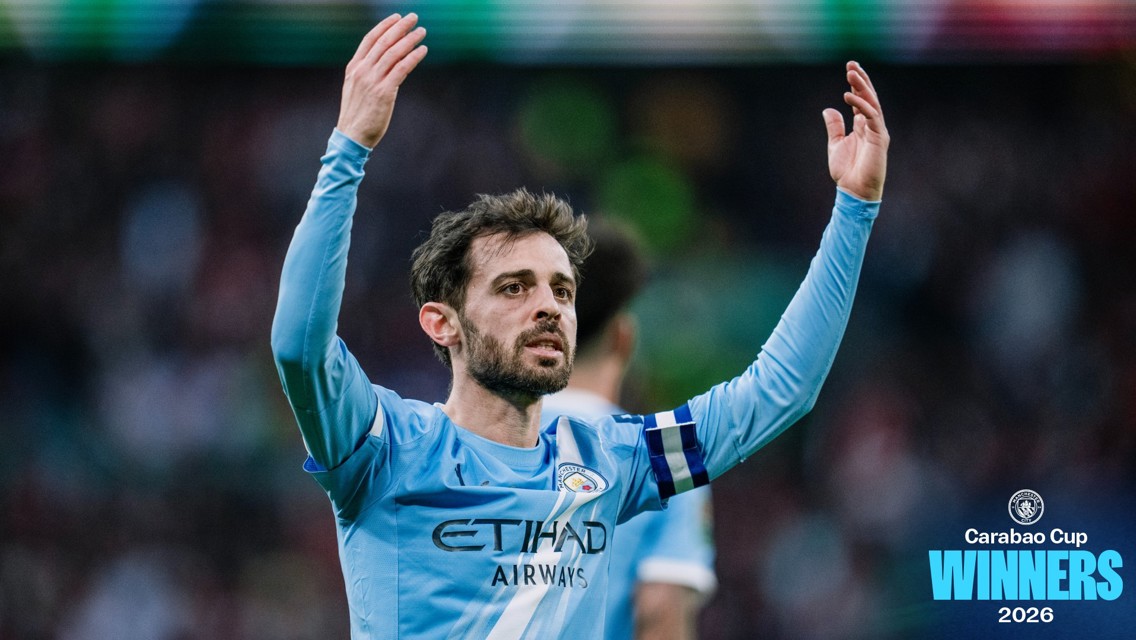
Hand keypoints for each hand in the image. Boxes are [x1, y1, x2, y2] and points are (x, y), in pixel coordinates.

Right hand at [336, 14, 427, 147]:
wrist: (352, 136)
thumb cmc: (357, 115)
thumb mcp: (356, 89)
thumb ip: (367, 74)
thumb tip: (385, 64)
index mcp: (354, 68)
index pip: (370, 40)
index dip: (384, 26)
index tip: (397, 18)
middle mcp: (362, 70)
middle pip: (384, 42)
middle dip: (400, 27)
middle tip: (414, 18)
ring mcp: (372, 80)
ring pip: (394, 53)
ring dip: (410, 40)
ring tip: (421, 32)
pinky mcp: (384, 92)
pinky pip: (402, 69)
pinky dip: (413, 57)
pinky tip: (422, 50)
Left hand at [823, 61, 888, 200]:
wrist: (854, 191)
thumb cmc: (847, 172)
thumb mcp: (835, 145)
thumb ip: (834, 127)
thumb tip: (828, 109)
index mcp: (863, 126)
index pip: (861, 100)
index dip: (856, 84)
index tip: (850, 68)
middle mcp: (872, 125)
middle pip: (869, 97)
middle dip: (861, 79)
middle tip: (851, 63)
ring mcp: (877, 131)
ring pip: (872, 102)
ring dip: (862, 87)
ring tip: (851, 72)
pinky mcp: (879, 138)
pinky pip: (872, 116)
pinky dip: (861, 105)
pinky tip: (849, 95)